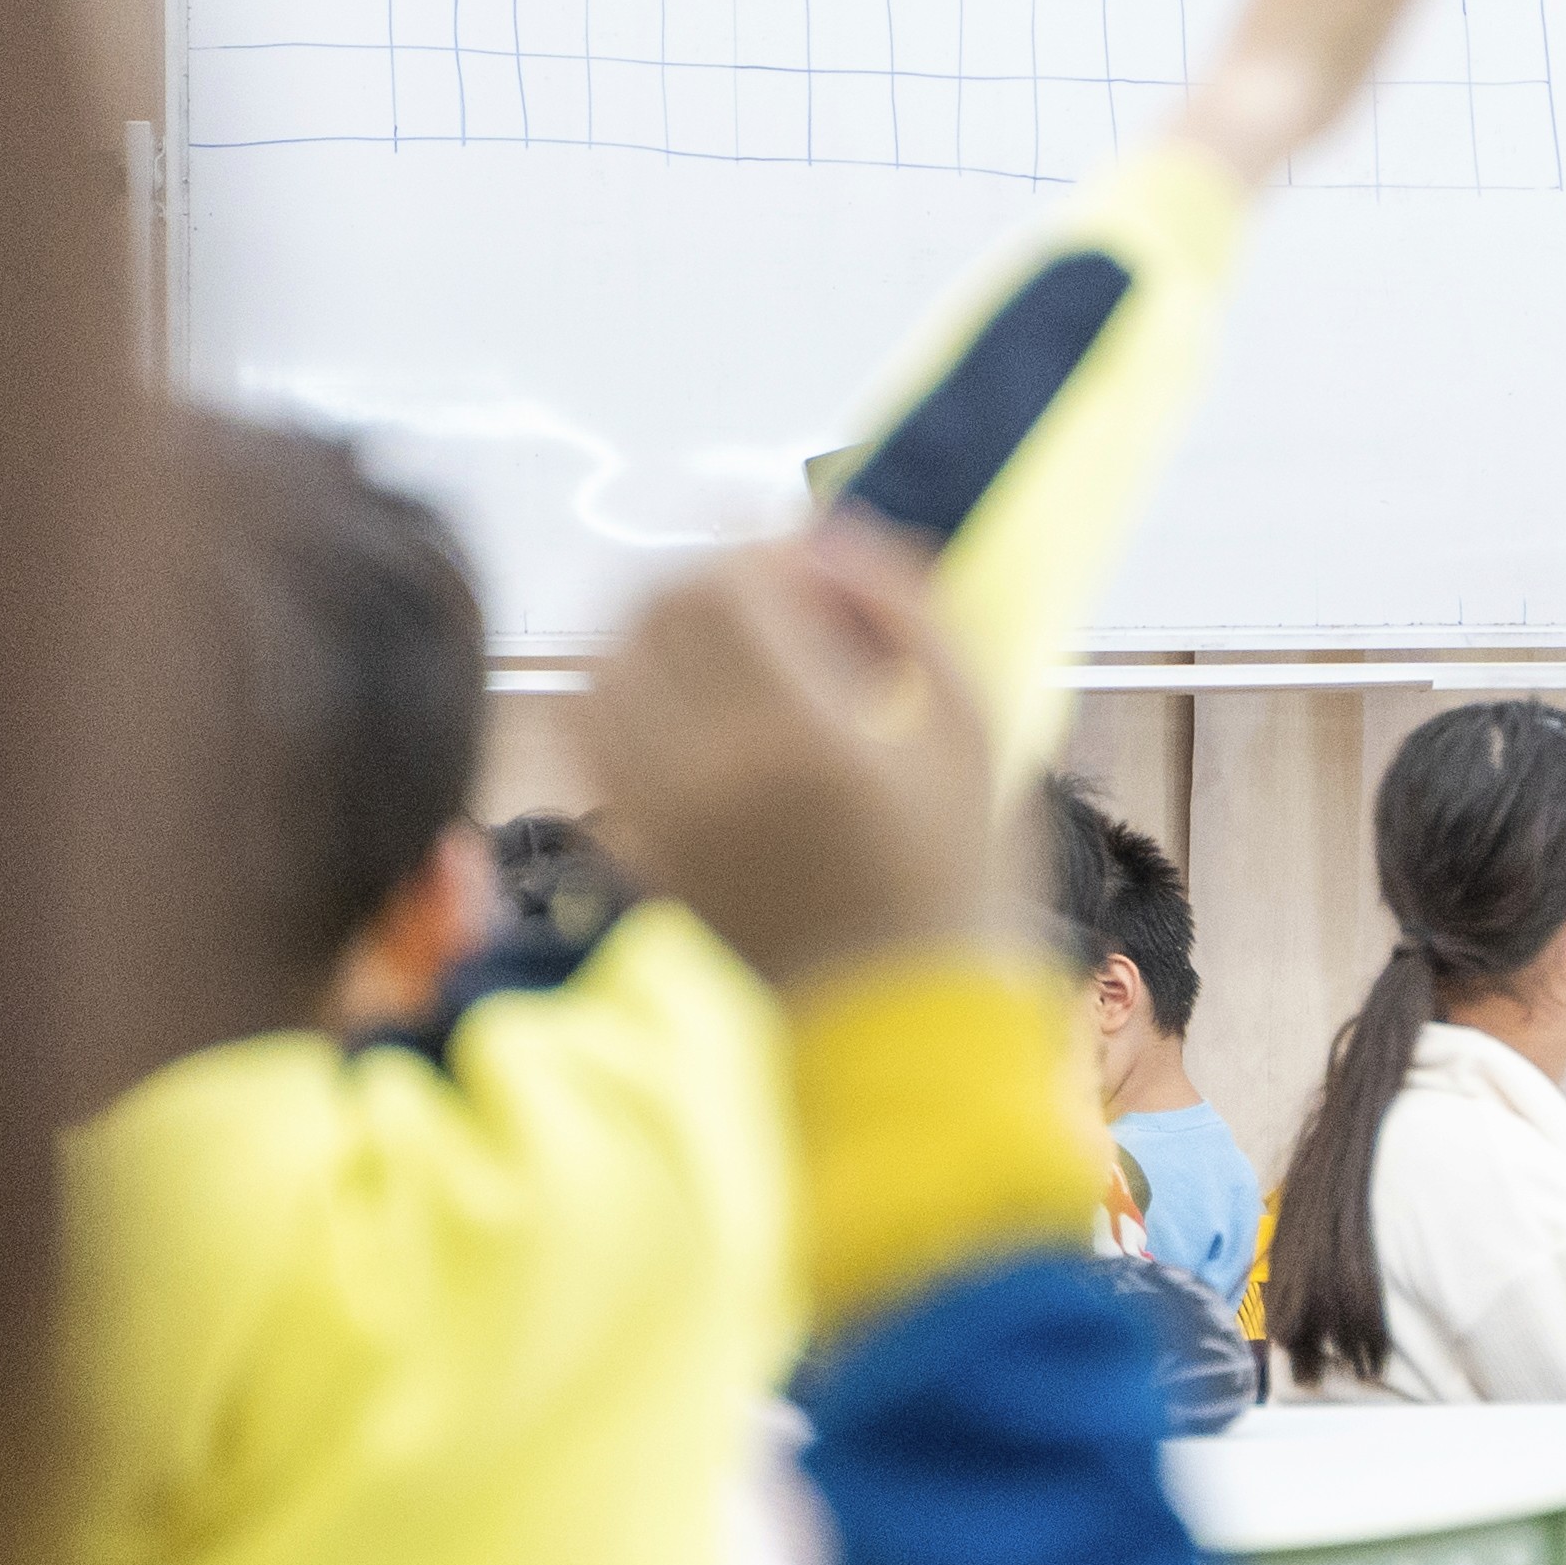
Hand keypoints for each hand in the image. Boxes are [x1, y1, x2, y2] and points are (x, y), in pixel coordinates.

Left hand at [577, 531, 1008, 989]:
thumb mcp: (972, 726)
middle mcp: (713, 772)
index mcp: (806, 736)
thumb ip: (906, 607)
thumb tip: (824, 538)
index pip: (730, 584)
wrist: (894, 1026)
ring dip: (656, 627)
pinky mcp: (638, 848)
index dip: (764, 550)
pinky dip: (623, 691)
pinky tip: (687, 700)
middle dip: (708, 578)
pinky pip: (593, 734)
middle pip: (656, 610)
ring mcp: (661, 815)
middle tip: (769, 597)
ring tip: (726, 644)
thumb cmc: (953, 874)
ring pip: (606, 664)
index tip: (812, 568)